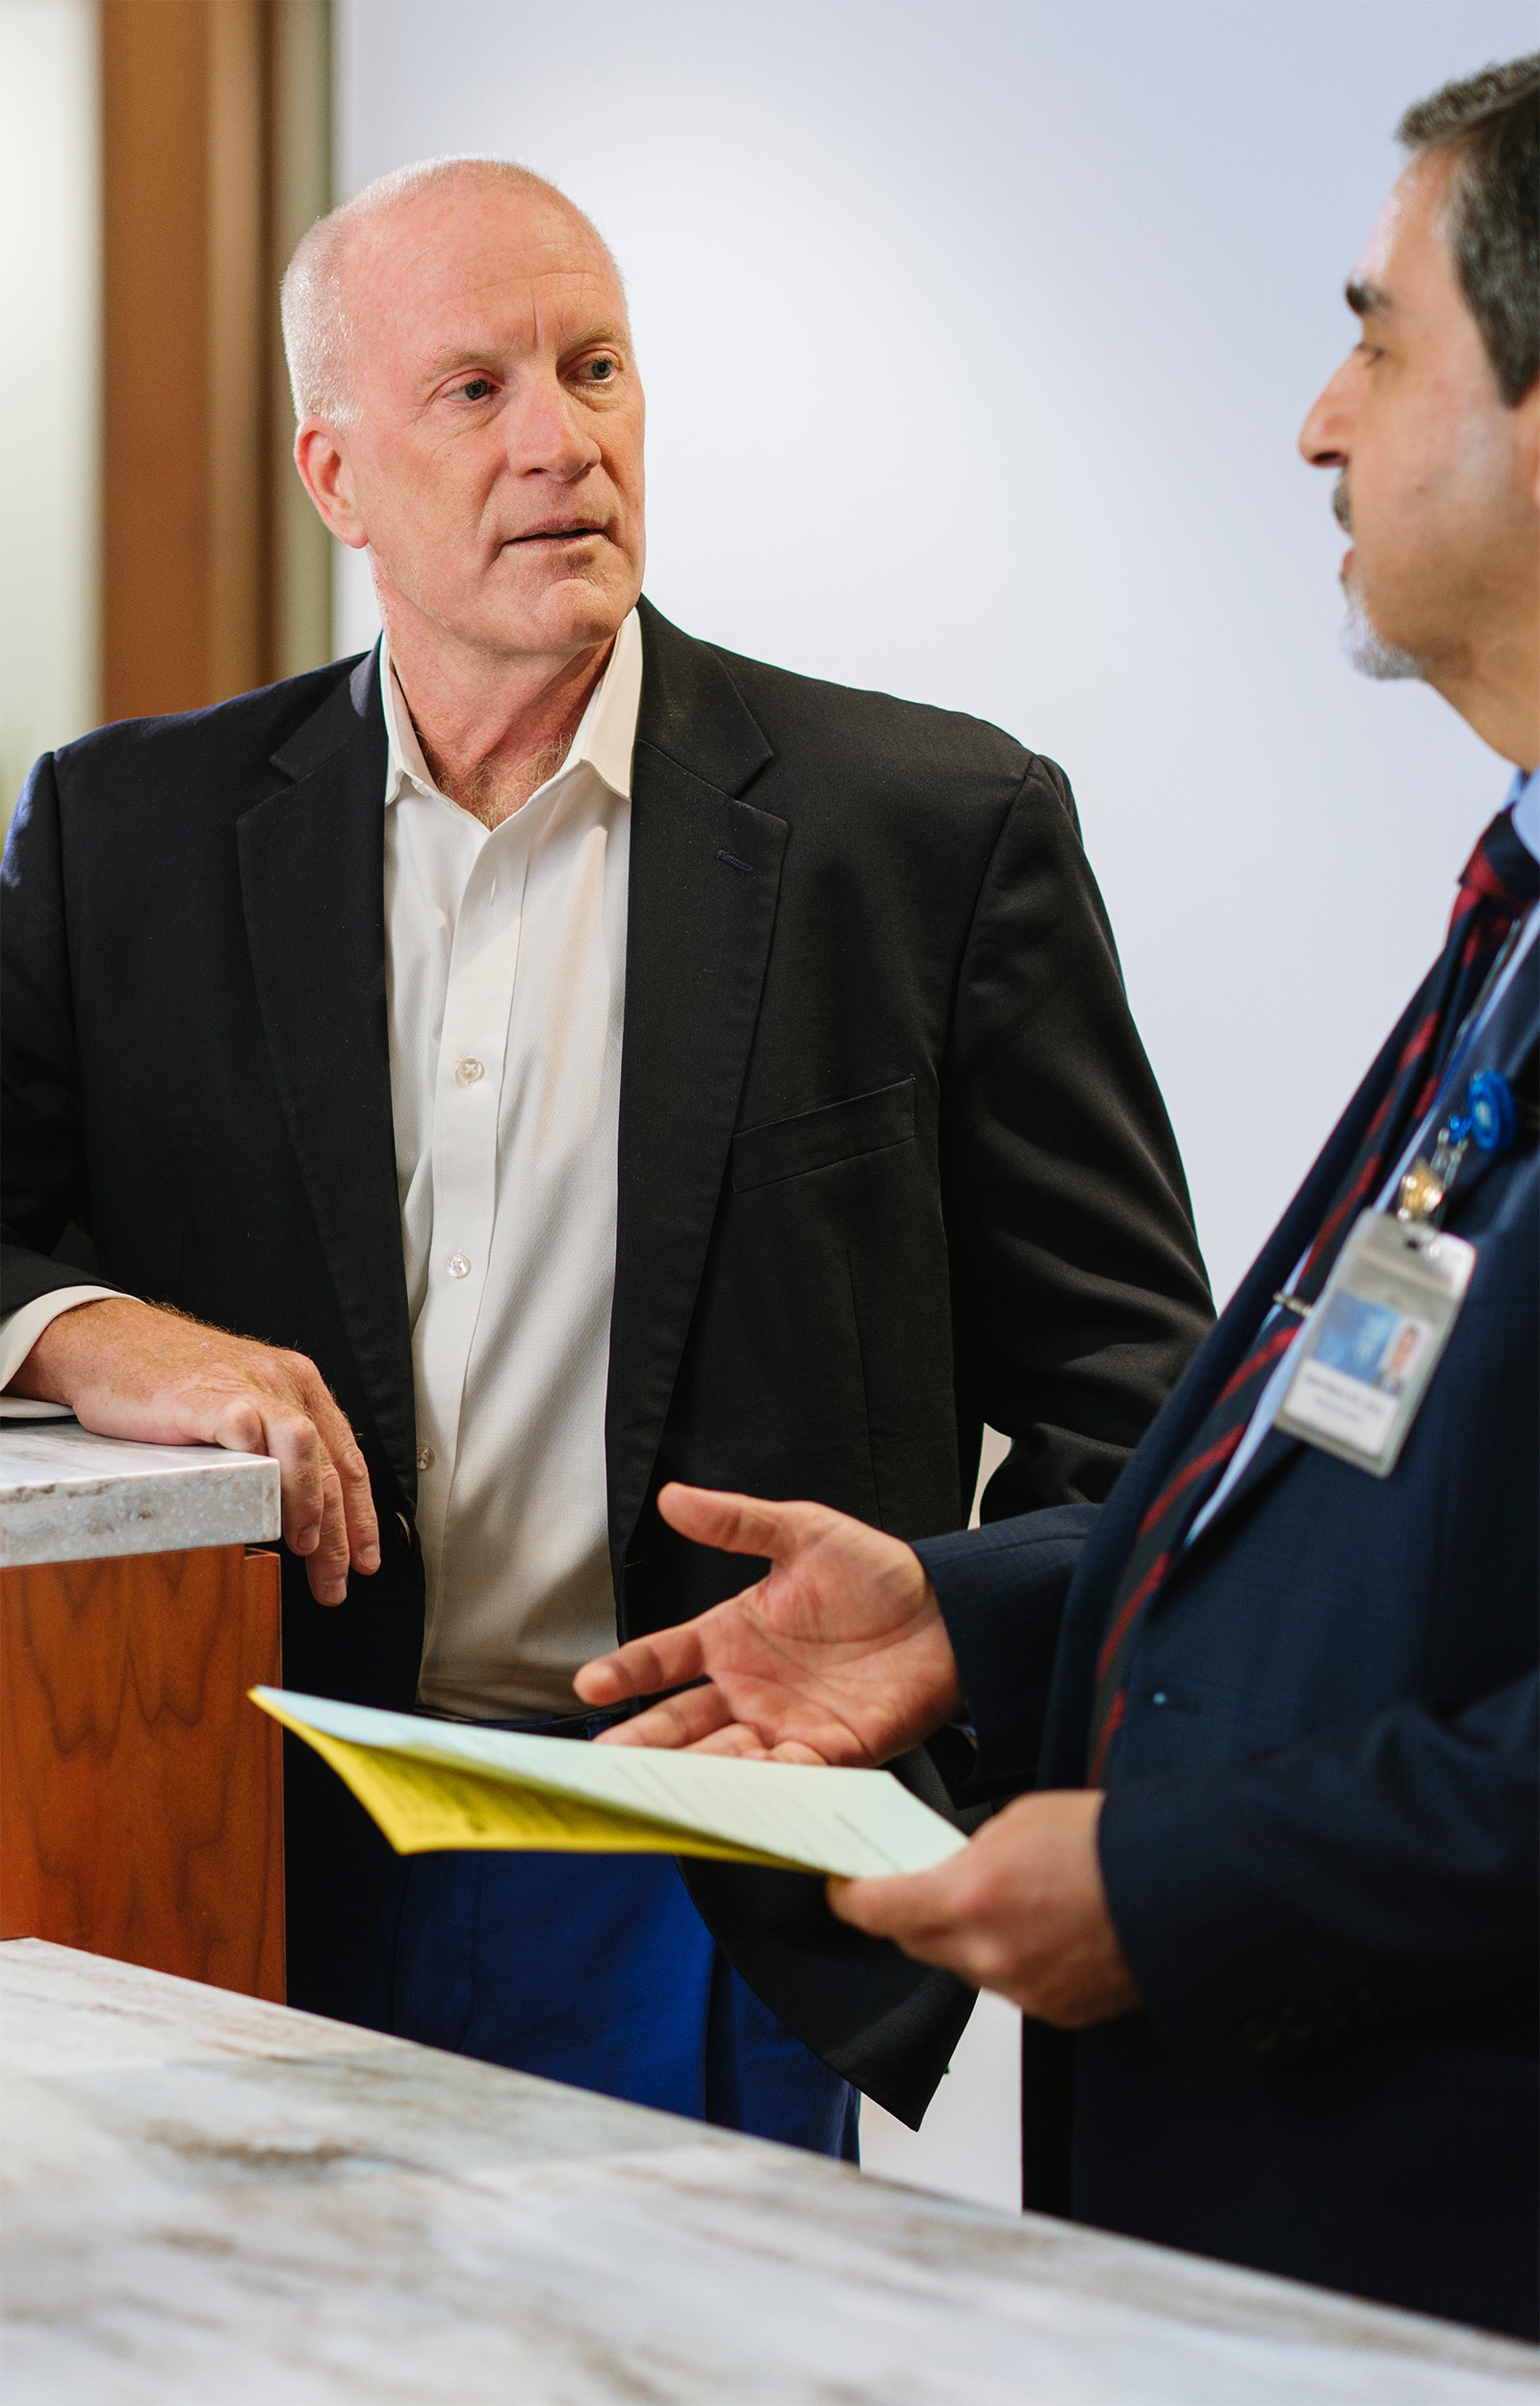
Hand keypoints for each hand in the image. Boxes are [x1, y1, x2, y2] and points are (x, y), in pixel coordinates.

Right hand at [11, 1297, 379, 1603]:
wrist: (107, 1341)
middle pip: (331, 1465)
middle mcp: (282, 1382)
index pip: (346, 1458)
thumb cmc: (167, 1379)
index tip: (364, 1558)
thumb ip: (271, 1443)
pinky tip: (255, 1507)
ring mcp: (245, 1386)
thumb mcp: (238, 1402)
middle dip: (340, 1533)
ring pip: (304, 1447)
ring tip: (300, 1546)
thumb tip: (296, 1509)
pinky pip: (245, 1431)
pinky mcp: (202, 1397)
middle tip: (334, 1580)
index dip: (361, 1515)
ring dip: (308, 1504)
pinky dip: (258, 1471)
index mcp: (298, 1385)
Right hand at [575, 1482, 962, 1762]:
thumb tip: (672, 1497)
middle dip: (643, 1744)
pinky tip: (737, 1791)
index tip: (593, 1683)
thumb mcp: (801, 1532)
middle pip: (681, 1722)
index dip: (627, 1672)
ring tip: (659, 1786)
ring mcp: (785, 1724)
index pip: (663, 1659)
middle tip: (604, 1762)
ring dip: (694, 1772)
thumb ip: (736, 1521)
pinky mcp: (831, 1751)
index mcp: (732, 1637)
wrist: (948, 1610)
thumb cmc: (874, 1572)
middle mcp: (749, 1688)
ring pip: (724, 1757)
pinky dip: (762, 1786)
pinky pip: (788, 1775)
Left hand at [830, 1789, 1139, 2025]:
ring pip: (962, 1966)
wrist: (1181, 1888)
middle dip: (907, 1913)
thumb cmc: (1110, 1843)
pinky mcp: (1053, 2013)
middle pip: (912, 1943)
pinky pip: (1007, 1987)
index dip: (848, 1899)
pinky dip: (1010, 1960)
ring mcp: (1021, 1990)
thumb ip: (966, 1855)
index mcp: (968, 1898)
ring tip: (1004, 1900)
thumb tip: (945, 1870)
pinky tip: (1040, 1929)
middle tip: (918, 1884)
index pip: (873, 1910)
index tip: (843, 1888)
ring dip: (965, 1938)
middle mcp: (987, 1955)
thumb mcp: (1017, 1822)